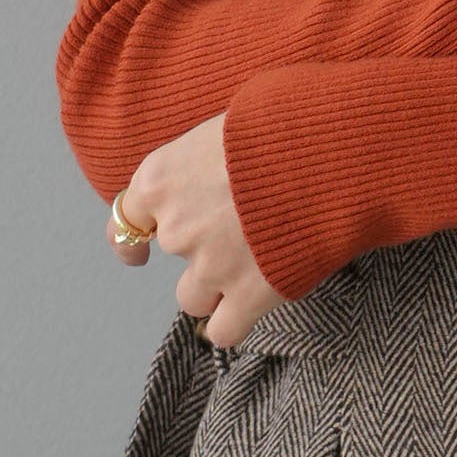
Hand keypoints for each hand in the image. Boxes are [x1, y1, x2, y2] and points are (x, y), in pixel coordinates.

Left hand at [107, 112, 281, 346]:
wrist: (330, 153)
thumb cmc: (285, 124)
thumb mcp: (226, 125)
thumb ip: (203, 160)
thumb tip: (212, 168)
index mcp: (161, 179)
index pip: (126, 220)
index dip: (132, 241)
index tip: (137, 253)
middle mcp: (176, 226)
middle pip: (175, 254)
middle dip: (203, 246)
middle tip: (246, 226)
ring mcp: (210, 266)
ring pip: (194, 298)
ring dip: (217, 287)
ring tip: (255, 264)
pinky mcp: (248, 296)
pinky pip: (223, 331)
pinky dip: (234, 322)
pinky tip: (252, 306)